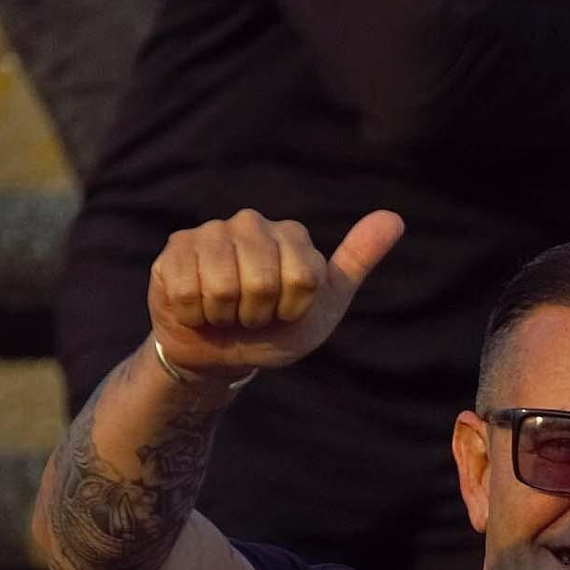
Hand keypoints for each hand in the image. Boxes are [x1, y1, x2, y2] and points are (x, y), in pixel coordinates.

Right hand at [147, 209, 404, 378]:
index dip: (293, 310)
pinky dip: (195, 315)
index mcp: (292, 235)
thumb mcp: (325, 304)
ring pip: (221, 287)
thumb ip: (356, 262)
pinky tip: (198, 308)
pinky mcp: (174, 249)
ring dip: (224, 316)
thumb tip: (395, 217)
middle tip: (252, 316)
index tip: (286, 313)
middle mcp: (251, 223)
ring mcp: (210, 232)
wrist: (223, 352)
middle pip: (261, 281)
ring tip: (226, 311)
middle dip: (257, 315)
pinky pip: (187, 292)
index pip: (303, 278)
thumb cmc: (277, 328)